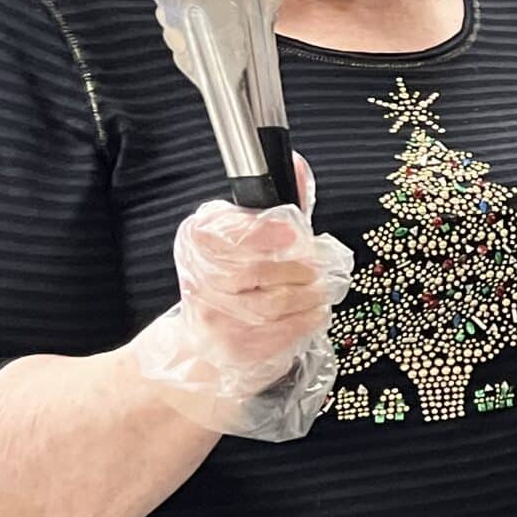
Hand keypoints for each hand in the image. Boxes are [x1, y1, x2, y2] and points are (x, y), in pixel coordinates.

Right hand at [130, 194, 354, 439]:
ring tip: (319, 289)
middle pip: (258, 270)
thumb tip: (298, 166)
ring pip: (276, 301)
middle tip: (315, 267)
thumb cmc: (231, 286)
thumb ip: (276, 205)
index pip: (228, 233)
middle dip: (298, 268)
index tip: (294, 232)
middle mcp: (200, 280)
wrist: (201, 350)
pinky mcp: (236, 347)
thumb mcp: (244, 240)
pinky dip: (310, 318)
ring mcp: (216, 317)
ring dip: (310, 294)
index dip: (264, 232)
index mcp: (198, 243)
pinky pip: (285, 329)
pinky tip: (314, 311)